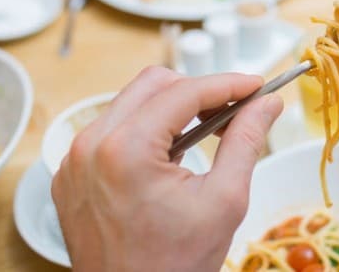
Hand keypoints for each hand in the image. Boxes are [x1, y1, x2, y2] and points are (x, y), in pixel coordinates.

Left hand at [51, 67, 282, 271]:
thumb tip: (268, 104)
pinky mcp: (71, 174)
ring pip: (130, 103)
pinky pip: (110, 130)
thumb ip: (246, 142)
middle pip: (153, 85)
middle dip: (198, 91)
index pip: (184, 92)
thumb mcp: (224, 201)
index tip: (257, 86)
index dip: (227, 84)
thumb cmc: (174, 265)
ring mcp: (75, 160)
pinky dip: (144, 131)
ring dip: (171, 110)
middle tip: (233, 109)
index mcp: (125, 150)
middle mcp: (90, 146)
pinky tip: (170, 156)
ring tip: (204, 134)